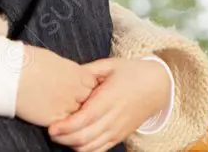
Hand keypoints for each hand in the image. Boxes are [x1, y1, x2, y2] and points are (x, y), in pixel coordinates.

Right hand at [15, 44, 99, 126]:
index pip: (94, 86)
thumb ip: (71, 72)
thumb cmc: (31, 61)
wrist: (11, 73)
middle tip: (71, 100)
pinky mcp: (54, 119)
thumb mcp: (58, 61)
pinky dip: (64, 124)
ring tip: (61, 108)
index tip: (81, 89)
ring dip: (74, 114)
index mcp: (79, 74)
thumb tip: (74, 77)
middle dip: (82, 102)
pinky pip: (66, 126)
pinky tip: (55, 117)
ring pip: (79, 116)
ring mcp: (66, 106)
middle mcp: (76, 90)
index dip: (87, 89)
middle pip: (89, 102)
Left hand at [47, 57, 169, 151]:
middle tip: (50, 131)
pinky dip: (85, 150)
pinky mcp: (120, 136)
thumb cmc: (131, 72)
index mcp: (110, 98)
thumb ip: (88, 71)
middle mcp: (114, 117)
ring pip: (91, 147)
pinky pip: (100, 150)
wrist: (157, 86)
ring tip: (60, 136)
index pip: (86, 119)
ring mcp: (118, 130)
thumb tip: (67, 75)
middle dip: (64, 138)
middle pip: (85, 136)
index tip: (52, 126)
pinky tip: (74, 142)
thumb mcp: (110, 64)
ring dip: (73, 145)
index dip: (67, 126)